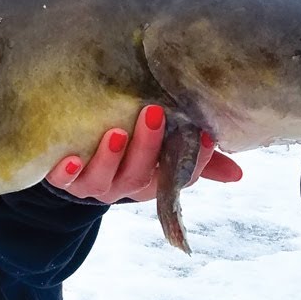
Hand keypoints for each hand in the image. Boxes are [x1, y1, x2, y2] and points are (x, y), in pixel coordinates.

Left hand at [43, 104, 242, 202]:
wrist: (71, 161)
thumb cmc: (124, 149)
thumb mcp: (159, 151)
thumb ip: (190, 155)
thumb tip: (238, 172)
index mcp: (149, 181)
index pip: (177, 177)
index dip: (194, 162)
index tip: (206, 137)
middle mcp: (121, 186)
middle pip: (138, 175)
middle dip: (148, 146)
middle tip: (154, 113)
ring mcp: (91, 184)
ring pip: (102, 179)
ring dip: (109, 158)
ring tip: (115, 133)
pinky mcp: (62, 178)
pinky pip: (63, 181)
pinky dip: (66, 172)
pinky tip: (70, 159)